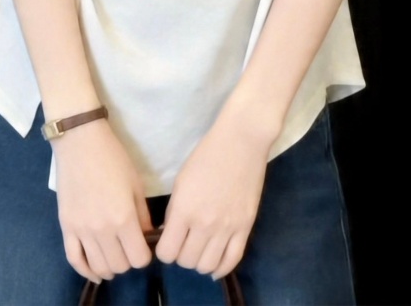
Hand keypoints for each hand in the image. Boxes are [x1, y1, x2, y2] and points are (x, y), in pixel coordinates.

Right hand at [53, 119, 152, 282]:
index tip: (145, 245)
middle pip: (119, 266)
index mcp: (123, 218)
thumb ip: (143, 215)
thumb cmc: (113, 158)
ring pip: (98, 267)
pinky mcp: (66, 227)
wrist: (80, 142)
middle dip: (129, 261)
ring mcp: (81, 230)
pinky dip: (86, 270)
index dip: (146, 255)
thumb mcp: (136, 184)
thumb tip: (148, 237)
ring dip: (110, 266)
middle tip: (130, 247)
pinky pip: (74, 259)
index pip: (139, 259)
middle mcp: (102, 230)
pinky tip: (95, 271)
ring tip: (115, 255)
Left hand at [156, 111, 271, 278]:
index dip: (164, 250)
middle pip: (186, 261)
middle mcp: (204, 224)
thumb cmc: (206, 155)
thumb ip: (175, 211)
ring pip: (208, 265)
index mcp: (184, 209)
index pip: (167, 252)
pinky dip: (221, 269)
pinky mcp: (246, 227)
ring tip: (199, 250)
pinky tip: (215, 266)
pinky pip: (232, 260)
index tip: (167, 241)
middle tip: (184, 243)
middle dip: (181, 255)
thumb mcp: (181, 181)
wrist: (241, 142)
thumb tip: (170, 234)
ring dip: (200, 262)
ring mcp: (227, 228)